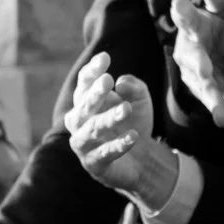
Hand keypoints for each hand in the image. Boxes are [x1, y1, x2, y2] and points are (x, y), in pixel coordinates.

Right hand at [70, 53, 181, 210]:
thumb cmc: (134, 123)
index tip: (105, 58)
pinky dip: (117, 145)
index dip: (92, 71)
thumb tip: (121, 83)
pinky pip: (103, 154)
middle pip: (82, 106)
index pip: (84, 84)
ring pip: (91, 130)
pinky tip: (133, 136)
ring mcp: (84, 145)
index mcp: (87, 102)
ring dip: (107, 118)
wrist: (143, 159)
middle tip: (108, 81)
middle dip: (94, 94)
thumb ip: (134, 88)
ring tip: (126, 109)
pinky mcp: (94, 165)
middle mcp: (80, 122)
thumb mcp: (140, 100)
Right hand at [171, 0, 223, 145]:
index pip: (186, 18)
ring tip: (221, 115)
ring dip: (214, 102)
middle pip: (192, 61)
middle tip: (204, 71)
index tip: (178, 3)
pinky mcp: (217, 94)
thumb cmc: (217, 26)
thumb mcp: (222, 9)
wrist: (217, 50)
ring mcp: (203, 78)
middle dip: (198, 67)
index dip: (183, 12)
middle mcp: (193, 55)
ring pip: (206, 90)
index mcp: (193, 29)